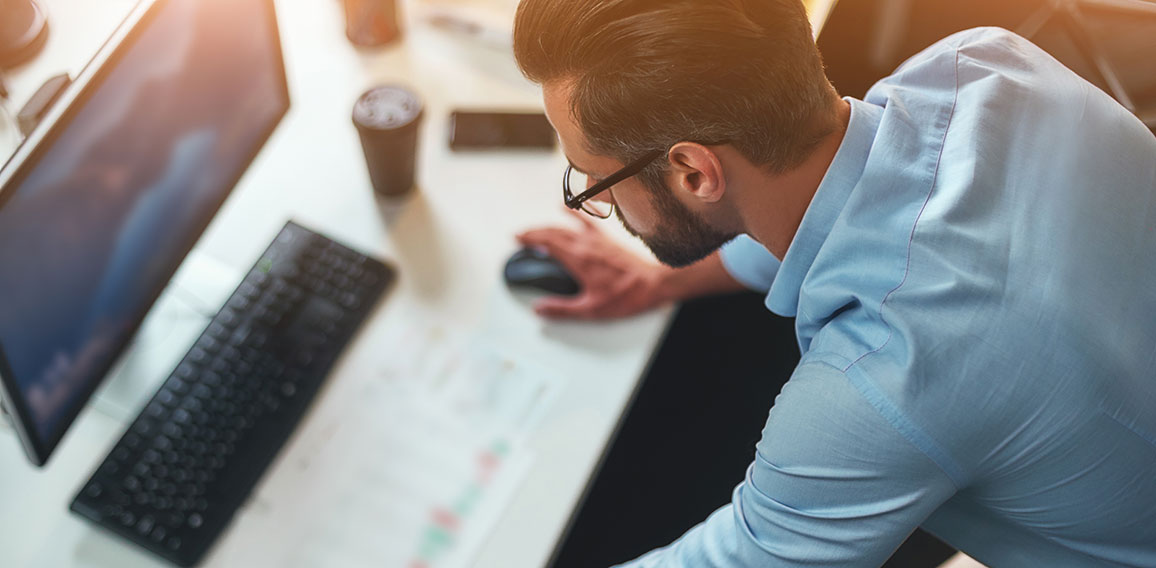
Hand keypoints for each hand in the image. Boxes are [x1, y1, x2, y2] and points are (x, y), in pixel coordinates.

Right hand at [516, 210, 670, 319]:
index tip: (516, 239)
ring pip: (566, 226)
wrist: (655, 284)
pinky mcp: (608, 240)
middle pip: (553, 232)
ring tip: (536, 229)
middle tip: (521, 236)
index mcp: (578, 259)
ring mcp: (597, 240)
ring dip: (548, 226)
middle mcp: (586, 245)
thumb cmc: (628, 295)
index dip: (529, 239)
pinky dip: (574, 213)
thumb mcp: (591, 309)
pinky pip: (587, 221)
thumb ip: (562, 309)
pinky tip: (566, 208)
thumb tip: (539, 308)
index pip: (546, 243)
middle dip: (534, 232)